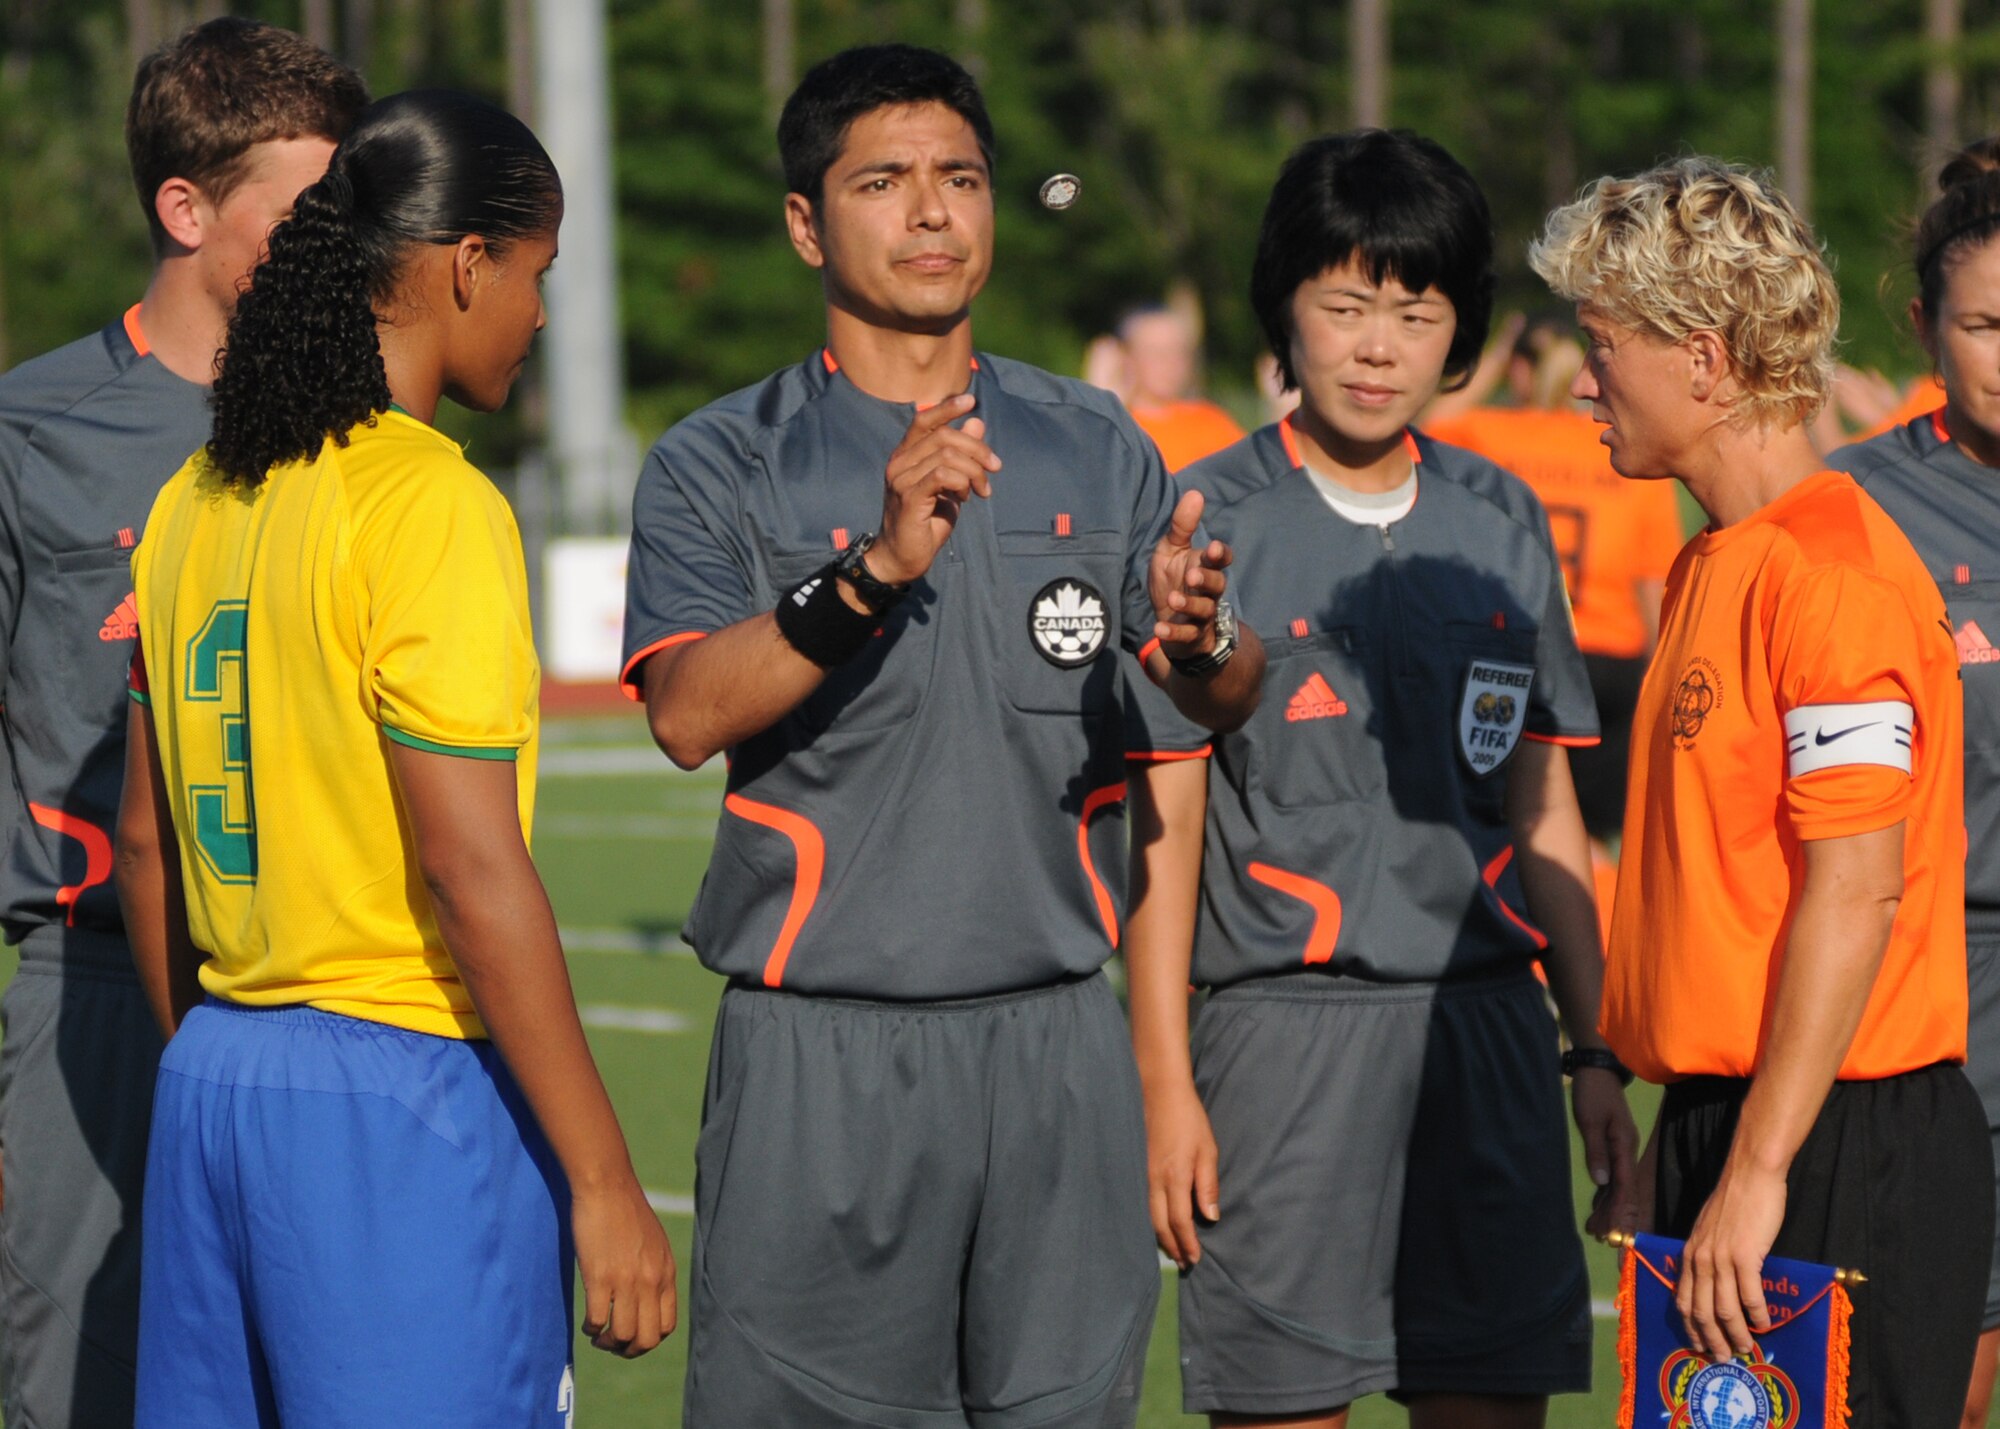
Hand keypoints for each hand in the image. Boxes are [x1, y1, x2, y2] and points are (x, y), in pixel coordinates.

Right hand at [573, 1177, 677, 1356]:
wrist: (607, 1187)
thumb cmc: (626, 1212)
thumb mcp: (655, 1244)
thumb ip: (655, 1272)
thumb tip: (648, 1300)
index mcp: (666, 1273)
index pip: (667, 1326)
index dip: (649, 1339)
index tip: (633, 1335)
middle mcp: (651, 1281)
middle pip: (647, 1339)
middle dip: (629, 1350)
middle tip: (613, 1343)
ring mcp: (626, 1280)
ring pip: (622, 1335)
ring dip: (608, 1343)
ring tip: (598, 1336)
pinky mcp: (600, 1277)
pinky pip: (597, 1320)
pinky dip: (591, 1329)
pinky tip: (588, 1322)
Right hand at [872, 393, 999, 585]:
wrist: (902, 557)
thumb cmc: (926, 521)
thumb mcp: (949, 485)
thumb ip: (960, 456)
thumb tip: (976, 422)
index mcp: (906, 455)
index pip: (924, 420)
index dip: (947, 408)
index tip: (971, 400)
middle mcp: (899, 462)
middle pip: (944, 435)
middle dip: (977, 449)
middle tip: (995, 468)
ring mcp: (901, 479)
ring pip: (947, 455)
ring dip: (974, 471)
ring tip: (982, 490)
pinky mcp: (908, 497)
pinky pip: (943, 476)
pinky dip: (962, 483)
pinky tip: (965, 497)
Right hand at [1145, 1080, 1219, 1268]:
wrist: (1158, 1092)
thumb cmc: (1188, 1119)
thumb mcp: (1207, 1149)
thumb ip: (1207, 1184)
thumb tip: (1210, 1217)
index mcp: (1175, 1177)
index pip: (1180, 1221)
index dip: (1187, 1242)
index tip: (1194, 1259)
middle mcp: (1154, 1180)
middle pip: (1160, 1224)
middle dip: (1172, 1246)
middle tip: (1183, 1263)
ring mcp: (1141, 1174)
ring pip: (1146, 1216)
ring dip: (1159, 1236)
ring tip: (1170, 1250)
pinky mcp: (1135, 1168)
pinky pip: (1140, 1202)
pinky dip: (1148, 1220)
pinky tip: (1154, 1224)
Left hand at [1147, 489, 1233, 658]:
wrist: (1169, 621)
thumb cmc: (1172, 580)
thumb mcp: (1172, 551)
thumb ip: (1181, 527)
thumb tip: (1195, 493)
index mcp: (1205, 568)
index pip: (1221, 560)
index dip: (1219, 554)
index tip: (1211, 548)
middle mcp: (1208, 592)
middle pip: (1217, 586)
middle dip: (1206, 580)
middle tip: (1192, 575)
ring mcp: (1201, 616)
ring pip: (1203, 611)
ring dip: (1189, 604)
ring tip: (1172, 598)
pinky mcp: (1190, 637)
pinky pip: (1186, 636)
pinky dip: (1174, 632)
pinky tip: (1159, 627)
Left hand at [1573, 1069, 1639, 1239]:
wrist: (1598, 1072)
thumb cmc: (1594, 1093)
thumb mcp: (1591, 1119)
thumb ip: (1597, 1150)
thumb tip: (1602, 1181)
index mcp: (1624, 1147)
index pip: (1626, 1186)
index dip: (1623, 1211)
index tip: (1621, 1234)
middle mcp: (1626, 1153)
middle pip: (1626, 1193)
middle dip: (1621, 1220)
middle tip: (1614, 1246)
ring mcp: (1621, 1152)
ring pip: (1619, 1189)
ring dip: (1612, 1212)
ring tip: (1601, 1235)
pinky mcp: (1612, 1149)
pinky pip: (1612, 1180)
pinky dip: (1606, 1198)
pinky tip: (1600, 1212)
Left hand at [1676, 1160, 1786, 1361]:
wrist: (1750, 1176)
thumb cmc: (1734, 1202)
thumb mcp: (1709, 1230)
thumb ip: (1708, 1255)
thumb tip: (1716, 1282)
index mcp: (1690, 1254)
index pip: (1682, 1300)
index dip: (1690, 1327)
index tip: (1699, 1346)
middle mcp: (1700, 1259)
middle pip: (1700, 1311)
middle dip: (1712, 1339)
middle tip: (1725, 1358)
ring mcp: (1721, 1258)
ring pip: (1724, 1308)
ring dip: (1735, 1333)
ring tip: (1746, 1349)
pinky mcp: (1745, 1256)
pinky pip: (1749, 1295)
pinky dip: (1756, 1314)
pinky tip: (1765, 1324)